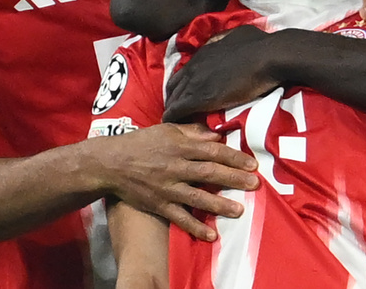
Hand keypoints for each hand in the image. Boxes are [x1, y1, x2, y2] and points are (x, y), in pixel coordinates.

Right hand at [101, 123, 258, 241]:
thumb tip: (217, 135)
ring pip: (197, 197)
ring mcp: (167, 188)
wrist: (111, 164)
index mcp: (179, 146)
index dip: (233, 157)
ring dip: (219, 204)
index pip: (212, 151)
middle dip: (233, 178)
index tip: (251, 164)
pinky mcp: (159, 205)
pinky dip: (194, 227)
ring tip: (239, 210)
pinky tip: (210, 234)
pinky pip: (179, 217)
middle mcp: (175, 167)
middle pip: (209, 173)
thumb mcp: (166, 130)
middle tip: (254, 184)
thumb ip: (192, 133)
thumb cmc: (141, 143)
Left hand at [164, 26, 278, 121]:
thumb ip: (225, 39)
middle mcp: (194, 66)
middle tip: (179, 109)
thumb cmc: (259, 45)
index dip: (183, 84)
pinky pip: (179, 110)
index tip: (186, 93)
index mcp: (203, 53)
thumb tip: (225, 40)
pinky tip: (174, 124)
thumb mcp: (236, 34)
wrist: (267, 57)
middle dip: (174, 97)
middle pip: (174, 86)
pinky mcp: (200, 98)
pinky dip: (175, 117)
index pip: (183, 72)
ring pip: (174, 99)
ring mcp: (195, 82)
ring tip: (177, 120)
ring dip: (174, 108)